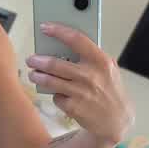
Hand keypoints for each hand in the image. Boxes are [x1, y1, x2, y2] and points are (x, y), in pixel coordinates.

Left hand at [26, 22, 134, 145]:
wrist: (117, 120)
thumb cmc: (110, 89)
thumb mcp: (108, 68)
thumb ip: (90, 56)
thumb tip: (64, 43)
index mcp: (101, 61)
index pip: (76, 39)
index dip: (58, 31)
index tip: (45, 27)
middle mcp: (90, 76)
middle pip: (55, 64)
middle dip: (38, 61)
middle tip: (31, 59)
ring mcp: (81, 93)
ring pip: (50, 81)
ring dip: (37, 76)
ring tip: (33, 74)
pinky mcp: (73, 107)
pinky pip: (56, 97)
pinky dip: (55, 94)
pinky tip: (59, 94)